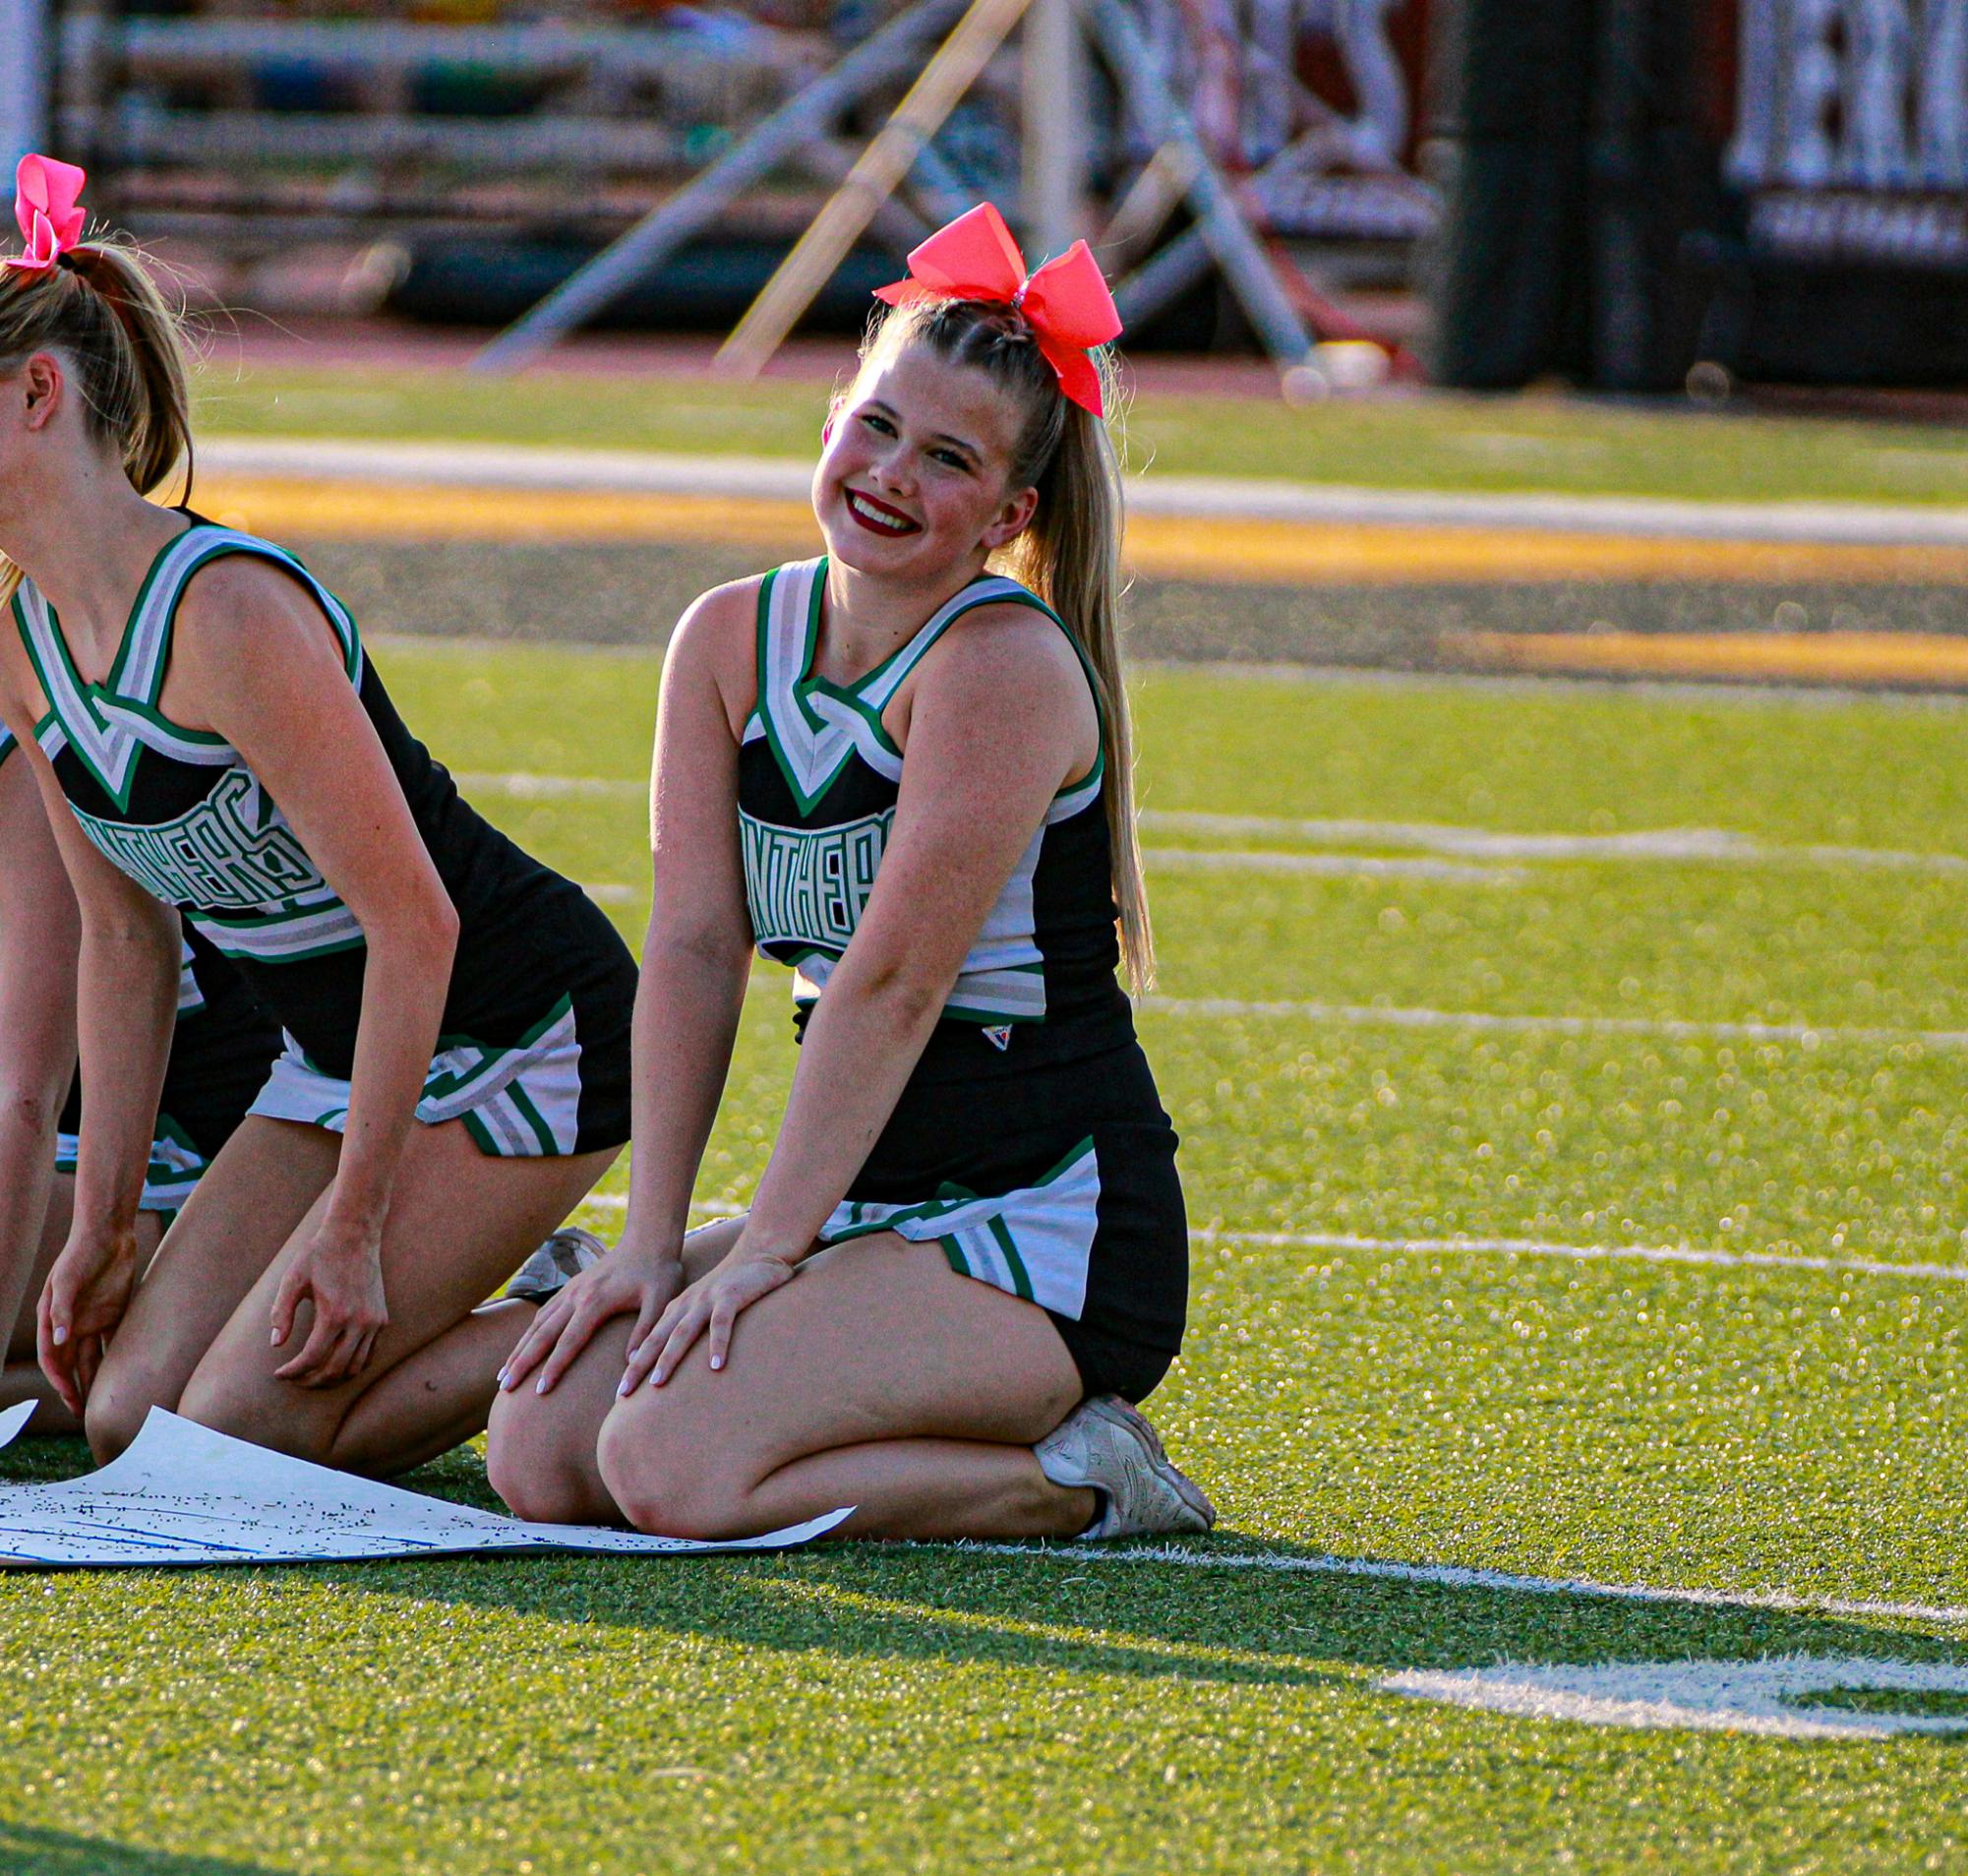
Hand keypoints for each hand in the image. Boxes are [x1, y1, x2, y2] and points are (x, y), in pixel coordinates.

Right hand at [38, 1224, 139, 1415]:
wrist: (108, 1234)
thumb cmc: (80, 1254)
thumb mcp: (66, 1280)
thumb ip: (62, 1311)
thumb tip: (59, 1340)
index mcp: (52, 1319)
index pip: (52, 1357)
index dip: (57, 1379)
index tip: (68, 1395)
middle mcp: (71, 1324)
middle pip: (70, 1364)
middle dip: (73, 1388)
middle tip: (81, 1413)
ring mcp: (93, 1319)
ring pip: (91, 1357)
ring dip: (94, 1379)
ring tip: (101, 1403)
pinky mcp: (114, 1313)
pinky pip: (114, 1342)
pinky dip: (117, 1359)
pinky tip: (124, 1377)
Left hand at [269, 1219, 388, 1386]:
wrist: (355, 1236)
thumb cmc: (319, 1255)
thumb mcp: (293, 1279)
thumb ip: (282, 1312)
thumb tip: (276, 1344)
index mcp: (335, 1313)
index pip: (312, 1357)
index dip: (293, 1371)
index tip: (279, 1374)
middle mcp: (359, 1321)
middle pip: (335, 1369)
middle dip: (311, 1380)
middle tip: (294, 1380)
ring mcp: (374, 1322)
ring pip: (356, 1367)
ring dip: (333, 1378)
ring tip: (313, 1377)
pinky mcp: (382, 1319)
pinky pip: (369, 1354)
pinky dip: (352, 1366)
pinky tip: (334, 1363)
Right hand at [499, 1250, 683, 1397]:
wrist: (649, 1240)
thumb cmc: (659, 1272)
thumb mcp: (661, 1301)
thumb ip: (645, 1331)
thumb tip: (631, 1365)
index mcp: (595, 1302)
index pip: (569, 1341)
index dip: (554, 1367)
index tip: (540, 1390)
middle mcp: (576, 1296)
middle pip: (542, 1334)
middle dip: (522, 1362)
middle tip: (505, 1388)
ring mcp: (571, 1290)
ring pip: (537, 1324)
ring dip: (519, 1349)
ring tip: (503, 1375)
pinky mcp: (572, 1287)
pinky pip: (543, 1313)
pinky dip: (528, 1333)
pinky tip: (521, 1348)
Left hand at [626, 1249, 797, 1391]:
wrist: (759, 1253)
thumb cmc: (732, 1288)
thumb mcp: (704, 1308)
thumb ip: (690, 1329)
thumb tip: (678, 1364)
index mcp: (678, 1309)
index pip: (650, 1341)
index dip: (634, 1366)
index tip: (620, 1394)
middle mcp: (686, 1305)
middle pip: (657, 1339)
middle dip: (638, 1366)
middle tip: (622, 1394)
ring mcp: (707, 1300)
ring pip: (683, 1332)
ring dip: (669, 1357)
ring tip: (657, 1383)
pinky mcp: (731, 1295)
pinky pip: (722, 1322)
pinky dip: (718, 1343)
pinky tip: (716, 1365)